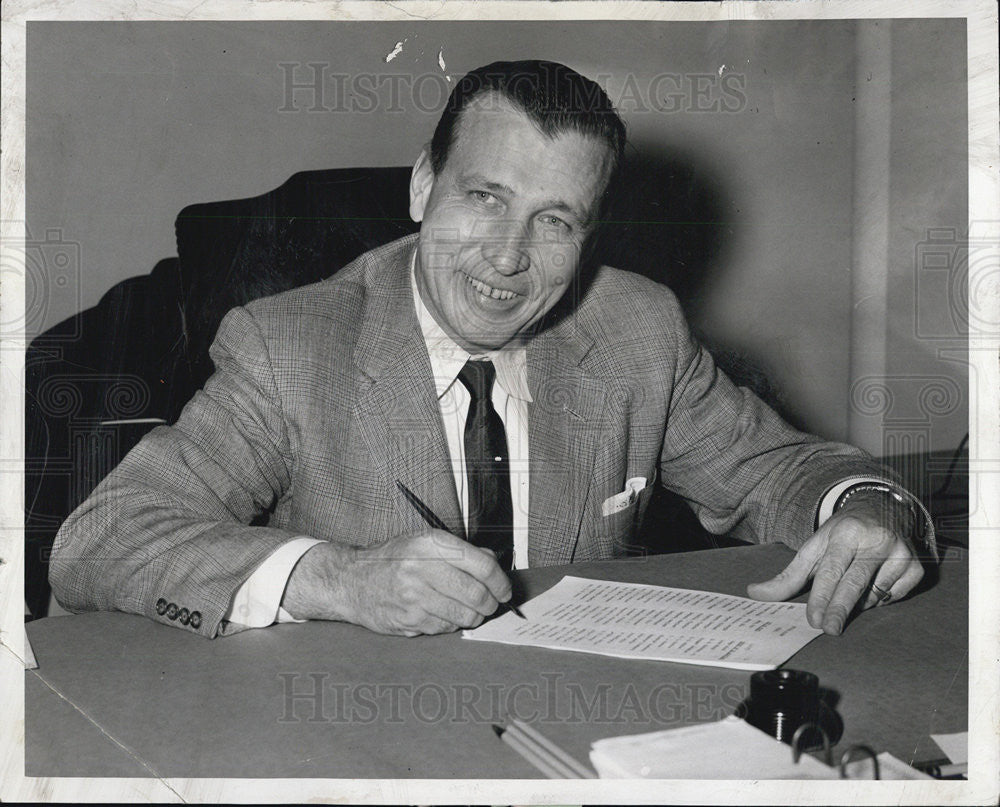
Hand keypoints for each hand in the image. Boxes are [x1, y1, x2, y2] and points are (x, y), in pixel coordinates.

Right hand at [281, 530, 511, 635]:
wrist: (352, 581)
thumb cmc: (392, 560)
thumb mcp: (424, 543)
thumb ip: (460, 551)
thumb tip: (493, 562)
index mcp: (431, 545)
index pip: (482, 565)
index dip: (500, 581)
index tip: (505, 589)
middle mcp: (423, 569)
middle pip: (477, 594)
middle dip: (491, 603)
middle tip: (491, 604)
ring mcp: (415, 597)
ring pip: (465, 616)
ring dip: (474, 616)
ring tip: (468, 610)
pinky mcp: (409, 620)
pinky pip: (446, 628)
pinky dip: (451, 624)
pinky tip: (442, 613)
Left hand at [746, 502, 923, 634]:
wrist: (880, 511)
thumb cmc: (841, 535)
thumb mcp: (813, 547)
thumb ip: (787, 575)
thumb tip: (754, 593)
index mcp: (846, 532)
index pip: (832, 570)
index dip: (823, 597)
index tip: (814, 620)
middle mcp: (877, 539)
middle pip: (855, 583)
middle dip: (839, 609)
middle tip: (829, 630)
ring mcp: (900, 553)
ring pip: (874, 594)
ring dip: (857, 604)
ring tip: (847, 595)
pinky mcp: (916, 568)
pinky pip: (893, 597)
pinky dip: (879, 600)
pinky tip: (871, 587)